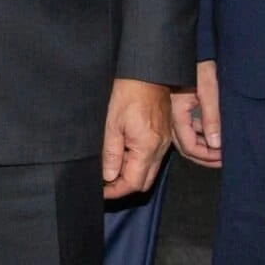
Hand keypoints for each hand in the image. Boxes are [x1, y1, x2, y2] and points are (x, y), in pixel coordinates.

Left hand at [103, 77, 171, 198]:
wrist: (147, 73)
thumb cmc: (128, 93)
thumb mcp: (112, 124)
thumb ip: (111, 153)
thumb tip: (108, 176)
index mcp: (147, 147)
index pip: (134, 183)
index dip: (116, 191)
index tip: (101, 191)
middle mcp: (159, 149)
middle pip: (144, 181)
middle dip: (124, 186)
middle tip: (104, 183)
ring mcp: (163, 142)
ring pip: (149, 171)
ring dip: (130, 174)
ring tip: (110, 167)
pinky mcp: (162, 135)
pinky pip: (152, 158)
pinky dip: (137, 162)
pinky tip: (122, 153)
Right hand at [170, 60, 223, 167]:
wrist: (187, 47)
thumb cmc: (197, 63)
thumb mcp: (209, 89)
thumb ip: (212, 117)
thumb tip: (216, 144)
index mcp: (177, 113)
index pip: (189, 147)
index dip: (207, 156)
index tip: (223, 157)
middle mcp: (172, 116)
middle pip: (186, 147)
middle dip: (205, 157)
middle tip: (223, 159)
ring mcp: (174, 113)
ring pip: (186, 139)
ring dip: (204, 147)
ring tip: (221, 150)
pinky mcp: (178, 107)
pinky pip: (188, 129)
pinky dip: (201, 136)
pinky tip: (213, 134)